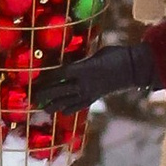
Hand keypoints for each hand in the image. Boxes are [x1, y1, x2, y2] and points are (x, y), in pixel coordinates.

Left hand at [36, 35, 156, 114]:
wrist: (133, 68)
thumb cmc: (115, 54)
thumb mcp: (95, 54)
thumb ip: (81, 60)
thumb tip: (70, 61)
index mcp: (83, 68)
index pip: (59, 74)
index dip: (46, 78)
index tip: (35, 80)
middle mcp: (84, 83)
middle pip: (59, 90)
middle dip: (45, 94)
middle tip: (32, 98)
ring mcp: (89, 92)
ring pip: (67, 101)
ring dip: (54, 105)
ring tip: (44, 108)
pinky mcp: (95, 98)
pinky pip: (80, 106)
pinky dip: (70, 109)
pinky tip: (64, 112)